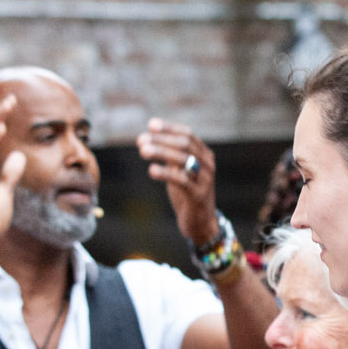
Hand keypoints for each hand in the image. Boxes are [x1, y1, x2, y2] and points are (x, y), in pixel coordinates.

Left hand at [135, 119, 219, 245]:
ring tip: (142, 151)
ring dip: (161, 152)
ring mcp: (204, 180)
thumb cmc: (187, 194)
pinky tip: (151, 170)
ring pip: (183, 159)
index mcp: (203, 155)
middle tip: (140, 140)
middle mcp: (207, 164)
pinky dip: (166, 173)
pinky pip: (182, 180)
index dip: (169, 128)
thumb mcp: (180, 171)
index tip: (151, 125)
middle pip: (184, 144)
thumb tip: (147, 137)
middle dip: (161, 140)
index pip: (187, 134)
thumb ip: (169, 156)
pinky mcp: (198, 196)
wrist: (201, 223)